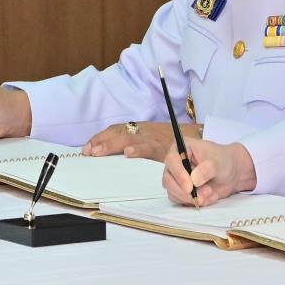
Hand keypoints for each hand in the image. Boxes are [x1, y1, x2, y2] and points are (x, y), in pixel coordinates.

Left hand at [83, 121, 197, 159]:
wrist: (198, 138)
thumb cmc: (174, 142)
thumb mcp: (153, 140)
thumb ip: (138, 144)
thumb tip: (117, 155)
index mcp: (141, 129)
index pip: (117, 130)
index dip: (101, 138)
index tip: (87, 148)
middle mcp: (145, 131)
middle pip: (119, 133)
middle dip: (101, 142)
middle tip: (88, 152)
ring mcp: (154, 139)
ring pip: (130, 138)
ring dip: (112, 145)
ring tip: (98, 152)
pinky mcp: (164, 148)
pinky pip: (150, 148)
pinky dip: (139, 150)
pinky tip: (129, 153)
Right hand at [162, 139, 256, 206]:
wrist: (231, 173)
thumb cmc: (223, 161)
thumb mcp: (218, 162)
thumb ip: (207, 169)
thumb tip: (194, 180)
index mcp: (182, 147)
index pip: (171, 160)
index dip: (178, 174)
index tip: (190, 187)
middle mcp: (175, 163)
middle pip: (168, 180)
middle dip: (184, 192)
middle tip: (201, 196)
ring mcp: (177, 178)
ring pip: (173, 192)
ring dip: (191, 198)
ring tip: (210, 193)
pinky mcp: (181, 190)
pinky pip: (181, 200)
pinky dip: (195, 202)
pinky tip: (209, 197)